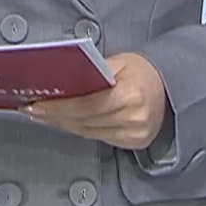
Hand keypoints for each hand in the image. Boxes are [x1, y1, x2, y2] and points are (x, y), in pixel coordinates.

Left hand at [21, 51, 168, 150]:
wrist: (170, 86)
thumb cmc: (141, 70)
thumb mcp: (118, 62)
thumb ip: (91, 72)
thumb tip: (59, 82)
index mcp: (130, 95)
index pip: (86, 106)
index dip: (59, 108)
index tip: (37, 105)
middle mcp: (134, 118)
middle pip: (84, 122)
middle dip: (56, 116)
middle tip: (34, 110)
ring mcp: (136, 134)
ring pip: (88, 132)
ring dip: (64, 124)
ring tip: (45, 115)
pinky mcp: (135, 143)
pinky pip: (99, 137)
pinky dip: (81, 129)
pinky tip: (67, 122)